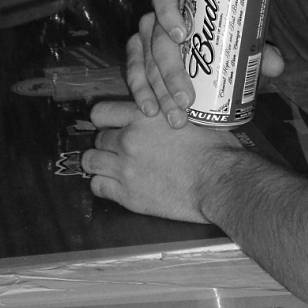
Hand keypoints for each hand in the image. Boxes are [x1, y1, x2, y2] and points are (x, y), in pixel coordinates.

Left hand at [81, 100, 243, 220]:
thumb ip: (171, 115)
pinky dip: (103, 184)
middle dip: (108, 143)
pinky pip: (97, 186)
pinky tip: (117, 184)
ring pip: (90, 161)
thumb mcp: (193, 119)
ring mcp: (124, 168)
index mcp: (144, 117)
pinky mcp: (126, 195)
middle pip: (98, 139)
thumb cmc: (214, 149)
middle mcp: (128, 140)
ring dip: (100, 162)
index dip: (105, 119)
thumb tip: (171, 112)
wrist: (217, 182)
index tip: (113, 124)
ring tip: (113, 166)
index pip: (101, 112)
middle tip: (123, 150)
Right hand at [127, 0, 284, 127]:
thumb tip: (275, 65)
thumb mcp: (246, 43)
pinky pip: (135, 73)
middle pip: (157, 38)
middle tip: (187, 99)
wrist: (219, 55)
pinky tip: (150, 111)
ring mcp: (146, 36)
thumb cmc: (231, 40)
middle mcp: (160, 15)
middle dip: (171, 72)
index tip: (182, 35)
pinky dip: (142, 92)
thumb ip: (261, 53)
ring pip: (145, 61)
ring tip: (175, 116)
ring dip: (158, 91)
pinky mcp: (139, 56)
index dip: (168, 12)